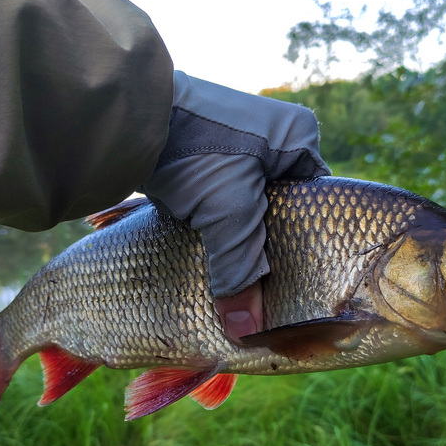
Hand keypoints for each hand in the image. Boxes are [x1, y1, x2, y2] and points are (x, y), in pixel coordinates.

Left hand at [141, 72, 328, 343]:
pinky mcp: (198, 150)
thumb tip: (245, 331)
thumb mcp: (228, 214)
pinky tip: (194, 240)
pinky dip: (204, 221)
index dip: (302, 242)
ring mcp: (232, 139)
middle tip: (252, 279)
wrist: (130, 114)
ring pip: (241, 204)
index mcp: (296, 136)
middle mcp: (270, 134)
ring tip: (219, 261)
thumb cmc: (194, 150)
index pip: (314, 201)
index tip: (290, 278)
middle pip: (277, 206)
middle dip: (260, 242)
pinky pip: (212, 197)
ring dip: (227, 233)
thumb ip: (241, 270)